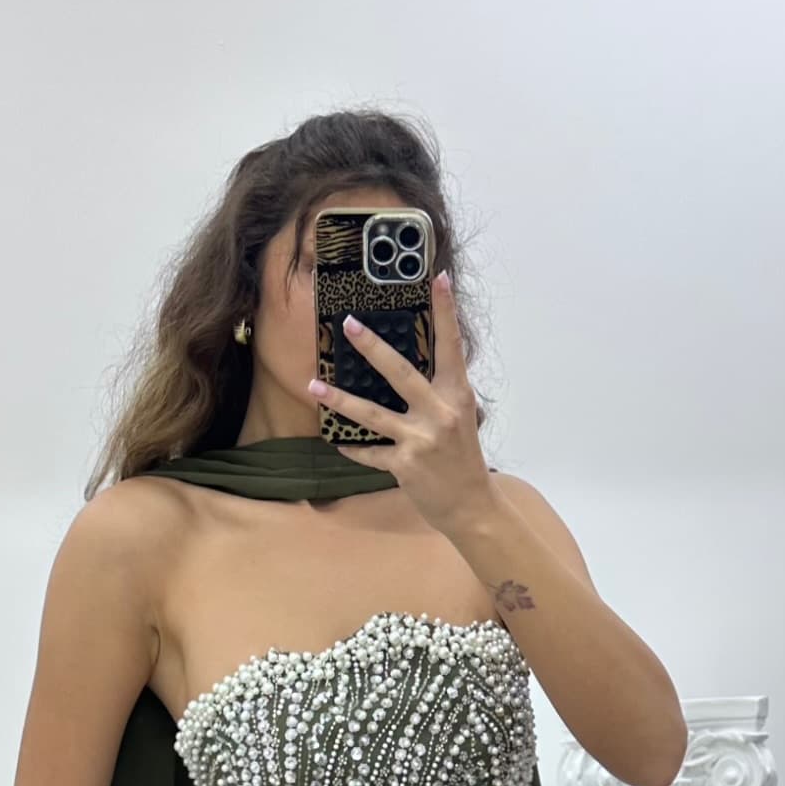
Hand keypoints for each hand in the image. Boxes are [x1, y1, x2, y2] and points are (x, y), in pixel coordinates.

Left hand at [305, 269, 496, 536]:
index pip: (452, 347)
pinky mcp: (404, 466)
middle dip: (373, 348)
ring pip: (372, 414)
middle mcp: (440, 414)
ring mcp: (421, 440)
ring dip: (339, 399)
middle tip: (349, 323)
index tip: (438, 279)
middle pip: (401, 373)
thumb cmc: (463, 458)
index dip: (446, 312)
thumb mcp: (460, 418)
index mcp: (457, 396)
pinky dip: (351, 448)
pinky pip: (369, 452)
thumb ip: (440, 393)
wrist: (471, 505)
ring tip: (313, 384)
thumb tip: (411, 367)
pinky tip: (335, 440)